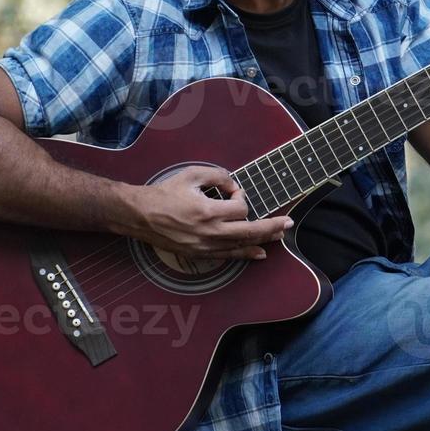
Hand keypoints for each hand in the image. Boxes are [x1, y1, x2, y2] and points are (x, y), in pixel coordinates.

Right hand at [129, 165, 291, 260]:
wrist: (140, 215)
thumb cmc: (165, 193)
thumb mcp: (191, 175)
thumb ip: (218, 175)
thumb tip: (234, 185)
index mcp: (207, 211)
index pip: (240, 207)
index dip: (242, 196)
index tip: (232, 191)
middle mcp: (209, 232)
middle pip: (250, 230)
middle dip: (272, 226)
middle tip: (289, 222)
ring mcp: (205, 246)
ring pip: (242, 245)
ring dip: (263, 240)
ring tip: (280, 235)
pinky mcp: (200, 253)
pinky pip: (228, 255)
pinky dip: (246, 254)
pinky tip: (259, 253)